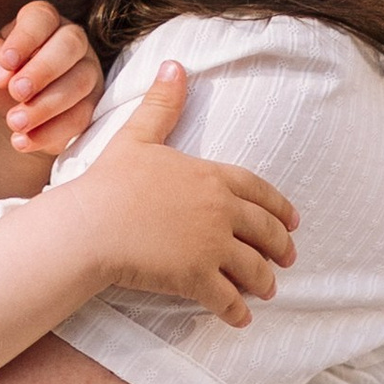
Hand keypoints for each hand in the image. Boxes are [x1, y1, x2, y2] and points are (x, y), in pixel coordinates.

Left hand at [0, 0, 104, 157]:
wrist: (14, 107)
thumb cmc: (0, 73)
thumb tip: (3, 74)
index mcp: (42, 20)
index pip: (41, 18)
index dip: (25, 39)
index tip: (6, 61)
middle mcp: (72, 39)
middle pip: (70, 45)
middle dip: (43, 70)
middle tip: (16, 92)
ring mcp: (88, 70)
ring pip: (80, 83)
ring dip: (46, 105)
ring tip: (15, 122)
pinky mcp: (93, 103)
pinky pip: (82, 116)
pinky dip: (52, 132)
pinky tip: (24, 141)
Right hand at [54, 60, 297, 326]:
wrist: (90, 225)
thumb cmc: (108, 182)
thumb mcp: (137, 137)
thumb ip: (162, 105)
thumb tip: (174, 65)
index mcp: (210, 176)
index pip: (258, 191)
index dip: (279, 207)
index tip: (292, 221)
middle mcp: (220, 210)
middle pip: (264, 231)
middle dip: (280, 247)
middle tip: (288, 258)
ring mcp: (211, 246)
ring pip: (253, 268)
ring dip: (263, 281)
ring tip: (267, 290)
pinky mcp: (197, 278)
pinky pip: (227, 299)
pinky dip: (237, 311)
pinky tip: (240, 318)